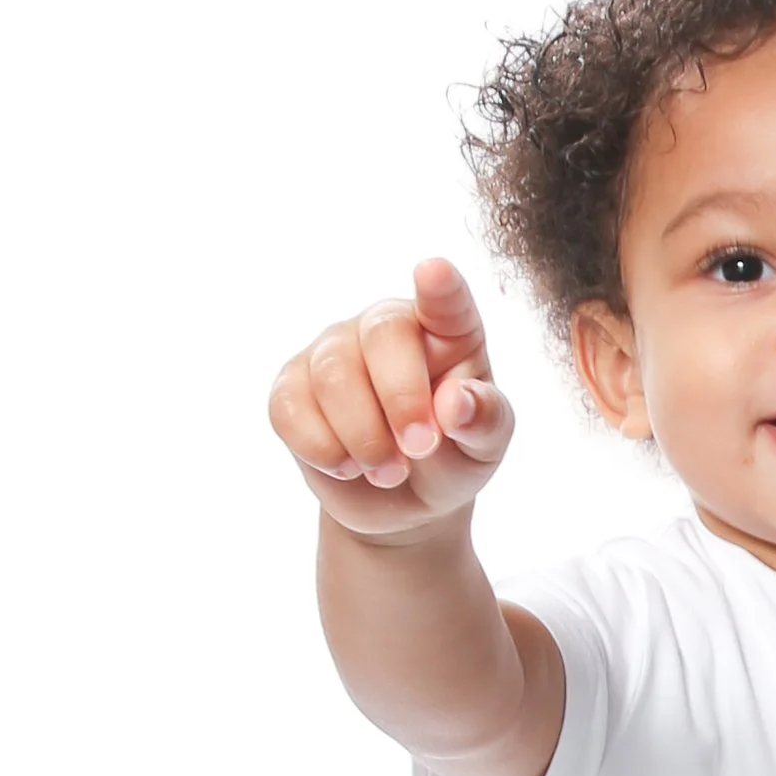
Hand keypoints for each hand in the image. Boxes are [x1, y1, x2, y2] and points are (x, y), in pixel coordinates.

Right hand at [267, 255, 515, 536]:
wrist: (402, 502)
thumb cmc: (452, 458)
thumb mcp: (484, 447)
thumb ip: (483, 420)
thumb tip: (455, 404)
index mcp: (447, 332)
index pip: (445, 300)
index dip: (439, 288)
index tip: (434, 273)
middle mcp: (386, 328)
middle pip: (382, 336)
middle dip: (400, 400)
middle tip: (420, 448)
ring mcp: (334, 351)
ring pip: (332, 377)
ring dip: (364, 438)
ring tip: (390, 472)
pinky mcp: (292, 387)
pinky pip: (291, 409)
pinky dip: (322, 449)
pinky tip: (348, 467)